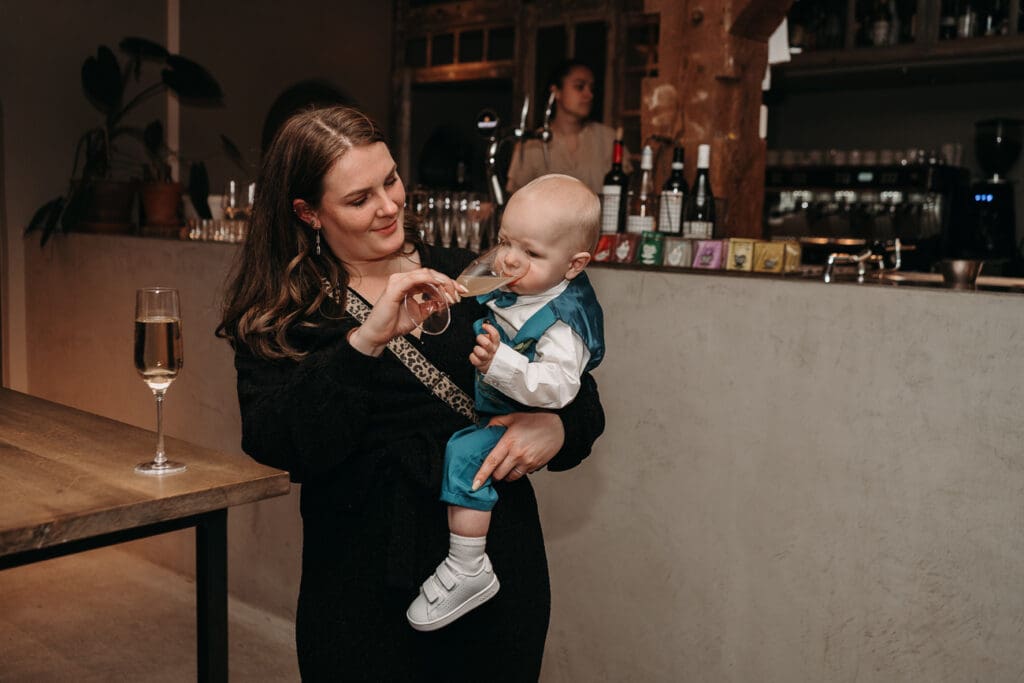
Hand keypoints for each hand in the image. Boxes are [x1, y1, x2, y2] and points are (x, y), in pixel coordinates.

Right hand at [349, 268, 464, 354]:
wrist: (379, 334)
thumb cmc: (394, 323)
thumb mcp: (419, 314)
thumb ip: (430, 306)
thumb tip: (444, 302)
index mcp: (409, 284)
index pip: (432, 278)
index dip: (448, 283)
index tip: (461, 291)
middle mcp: (403, 279)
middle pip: (431, 274)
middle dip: (449, 282)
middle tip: (460, 293)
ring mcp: (398, 281)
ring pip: (426, 274)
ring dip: (442, 283)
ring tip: (451, 295)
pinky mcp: (394, 287)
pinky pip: (414, 279)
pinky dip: (429, 280)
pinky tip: (439, 286)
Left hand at [469, 322, 499, 373]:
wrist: (490, 364)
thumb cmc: (489, 350)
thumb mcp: (491, 341)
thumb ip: (488, 335)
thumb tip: (483, 325)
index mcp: (495, 343)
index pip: (495, 335)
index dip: (489, 329)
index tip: (484, 326)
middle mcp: (492, 351)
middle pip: (487, 344)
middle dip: (480, 339)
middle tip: (479, 339)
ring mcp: (487, 358)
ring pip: (481, 353)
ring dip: (477, 349)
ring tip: (476, 349)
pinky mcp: (482, 364)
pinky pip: (475, 360)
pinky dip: (472, 357)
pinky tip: (474, 355)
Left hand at [471, 411, 564, 488]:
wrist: (557, 425)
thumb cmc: (535, 420)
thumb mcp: (513, 417)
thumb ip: (496, 422)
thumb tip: (484, 429)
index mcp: (509, 442)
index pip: (491, 462)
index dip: (481, 475)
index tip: (474, 485)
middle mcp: (517, 454)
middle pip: (499, 474)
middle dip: (493, 475)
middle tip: (492, 470)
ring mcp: (527, 461)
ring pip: (510, 477)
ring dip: (505, 475)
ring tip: (506, 467)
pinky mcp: (535, 466)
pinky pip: (522, 475)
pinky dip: (517, 472)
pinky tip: (518, 463)